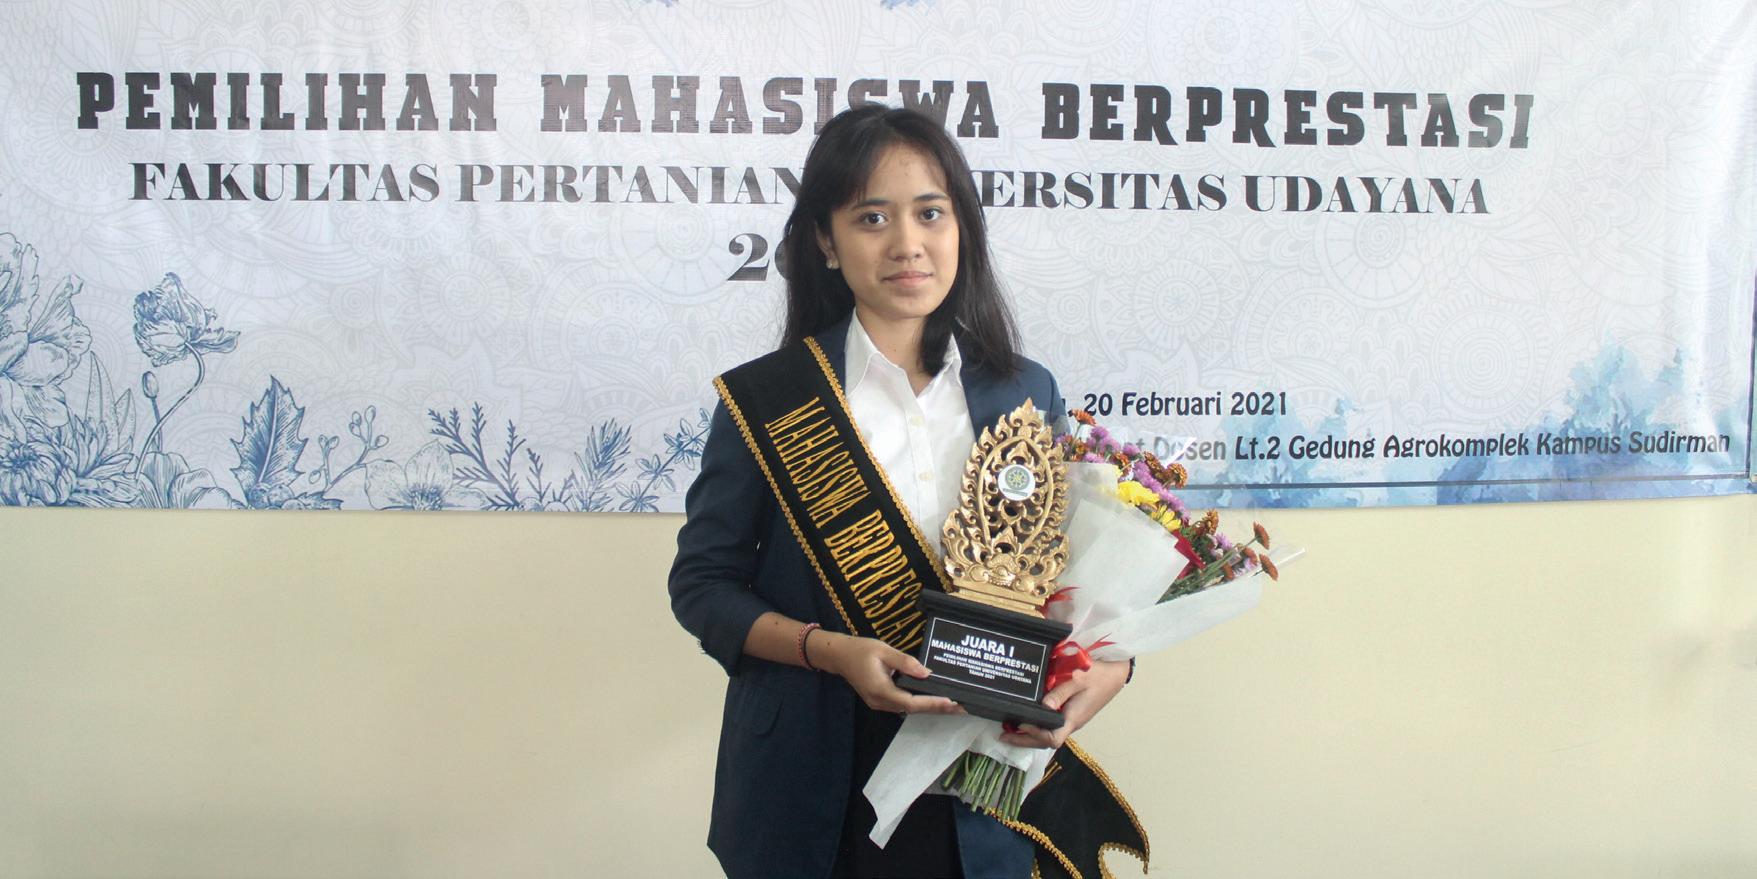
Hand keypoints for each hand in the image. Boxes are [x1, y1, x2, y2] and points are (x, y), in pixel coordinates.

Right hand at [813, 632, 963, 715]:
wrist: (838, 656)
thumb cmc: (860, 650)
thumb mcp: (883, 650)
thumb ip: (905, 662)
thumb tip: (926, 672)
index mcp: (880, 689)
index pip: (911, 702)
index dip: (931, 703)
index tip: (950, 701)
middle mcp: (880, 702)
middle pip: (913, 710)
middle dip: (937, 709)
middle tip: (961, 707)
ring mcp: (879, 704)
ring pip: (909, 709)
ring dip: (930, 708)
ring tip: (952, 705)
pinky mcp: (880, 701)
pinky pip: (903, 705)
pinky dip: (920, 704)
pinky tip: (933, 700)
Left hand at [997, 658, 1129, 748]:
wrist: (1116, 673)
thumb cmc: (1098, 675)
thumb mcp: (1078, 678)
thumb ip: (1061, 692)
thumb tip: (1044, 706)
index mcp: (1073, 718)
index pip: (1052, 738)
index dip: (1035, 734)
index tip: (1020, 724)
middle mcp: (1072, 723)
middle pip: (1046, 741)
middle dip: (1025, 741)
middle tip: (1003, 736)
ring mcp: (1072, 719)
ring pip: (1049, 734)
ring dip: (1030, 735)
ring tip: (1010, 730)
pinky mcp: (1072, 714)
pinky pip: (1053, 726)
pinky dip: (1038, 727)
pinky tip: (1027, 719)